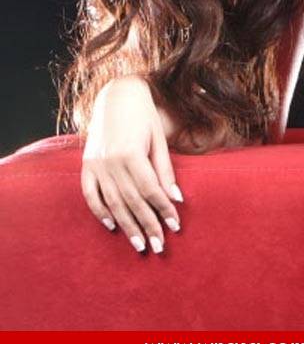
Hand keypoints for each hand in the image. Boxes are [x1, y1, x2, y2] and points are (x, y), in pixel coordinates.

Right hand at [81, 74, 183, 254]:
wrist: (116, 95)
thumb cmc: (144, 116)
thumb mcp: (158, 139)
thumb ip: (165, 170)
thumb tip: (177, 199)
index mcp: (131, 153)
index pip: (151, 191)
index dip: (164, 210)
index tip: (175, 227)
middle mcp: (111, 161)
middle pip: (133, 201)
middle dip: (148, 225)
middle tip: (159, 247)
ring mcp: (96, 164)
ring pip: (113, 203)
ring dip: (127, 226)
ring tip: (139, 245)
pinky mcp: (87, 164)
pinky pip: (90, 194)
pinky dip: (100, 211)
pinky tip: (112, 226)